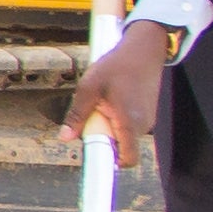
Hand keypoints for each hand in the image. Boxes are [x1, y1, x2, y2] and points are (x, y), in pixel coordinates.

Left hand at [61, 19, 174, 163]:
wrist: (143, 49)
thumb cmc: (117, 66)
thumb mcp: (89, 88)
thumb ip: (77, 115)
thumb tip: (65, 137)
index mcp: (130, 122)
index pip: (127, 159)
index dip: (110, 162)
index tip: (93, 153)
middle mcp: (143, 125)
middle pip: (120, 147)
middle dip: (103, 138)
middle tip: (94, 115)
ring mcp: (147, 120)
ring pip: (123, 135)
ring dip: (109, 126)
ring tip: (104, 103)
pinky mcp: (147, 114)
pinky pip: (128, 125)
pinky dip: (117, 119)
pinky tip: (112, 99)